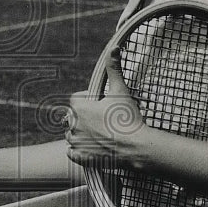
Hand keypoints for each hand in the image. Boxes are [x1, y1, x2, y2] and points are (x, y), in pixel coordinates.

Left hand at [65, 48, 146, 168]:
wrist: (135, 147)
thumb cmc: (127, 118)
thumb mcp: (120, 91)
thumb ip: (114, 68)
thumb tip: (114, 48)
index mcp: (79, 108)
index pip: (76, 99)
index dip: (88, 100)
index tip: (101, 103)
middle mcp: (73, 124)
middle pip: (74, 117)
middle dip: (85, 117)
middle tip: (104, 120)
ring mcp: (76, 142)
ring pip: (72, 134)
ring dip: (81, 133)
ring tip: (100, 133)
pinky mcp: (80, 158)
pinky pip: (72, 152)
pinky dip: (79, 151)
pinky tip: (91, 147)